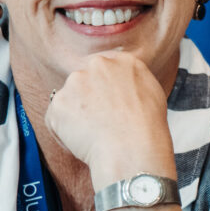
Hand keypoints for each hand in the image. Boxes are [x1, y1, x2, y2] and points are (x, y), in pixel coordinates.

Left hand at [44, 51, 175, 189]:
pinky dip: (65, 132)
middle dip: (89, 100)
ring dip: (76, 115)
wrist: (131, 149)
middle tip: (102, 121)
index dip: (106, 90)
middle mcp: (97, 65)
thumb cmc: (147, 128)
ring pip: (70, 100)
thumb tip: (124, 86)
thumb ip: (133, 82)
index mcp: (122, 61)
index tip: (110, 105)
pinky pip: (56, 119)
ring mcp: (75, 83)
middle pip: (86, 81)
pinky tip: (83, 141)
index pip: (106, 71)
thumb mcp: (153, 92)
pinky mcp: (58, 104)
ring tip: (94, 133)